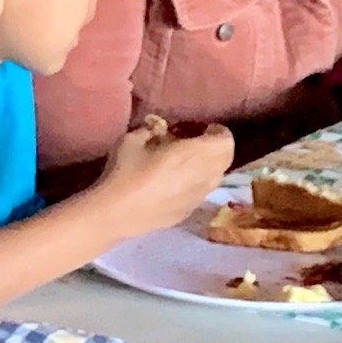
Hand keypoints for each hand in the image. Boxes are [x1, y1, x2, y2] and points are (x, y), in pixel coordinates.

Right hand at [93, 119, 235, 234]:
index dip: (219, 132)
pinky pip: (203, 192)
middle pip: (226, 159)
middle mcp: (202, 176)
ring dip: (210, 166)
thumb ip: (150, 130)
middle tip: (199, 143)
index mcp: (192, 154)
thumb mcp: (132, 140)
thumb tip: (158, 129)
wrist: (115, 214)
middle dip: (217, 148)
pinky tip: (177, 183)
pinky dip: (198, 183)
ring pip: (217, 178)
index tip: (204, 128)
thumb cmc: (124, 172)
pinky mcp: (189, 212)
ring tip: (189, 163)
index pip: (226, 141)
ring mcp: (198, 197)